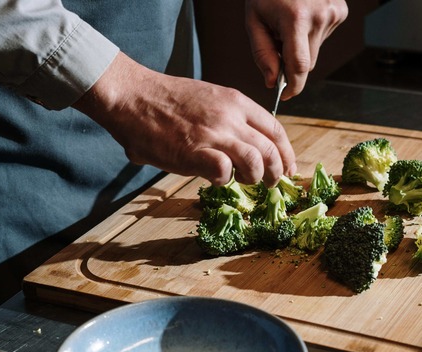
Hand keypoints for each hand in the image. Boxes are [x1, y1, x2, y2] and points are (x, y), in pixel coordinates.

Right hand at [73, 52, 296, 186]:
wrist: (133, 97)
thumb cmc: (165, 102)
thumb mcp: (208, 100)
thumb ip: (228, 120)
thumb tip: (241, 147)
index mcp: (236, 102)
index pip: (275, 130)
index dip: (286, 154)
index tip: (288, 169)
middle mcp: (230, 117)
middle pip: (271, 150)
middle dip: (276, 173)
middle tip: (270, 184)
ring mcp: (214, 134)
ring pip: (255, 163)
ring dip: (254, 179)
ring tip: (244, 182)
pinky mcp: (195, 152)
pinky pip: (224, 172)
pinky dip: (224, 181)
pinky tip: (214, 178)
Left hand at [245, 0, 347, 97]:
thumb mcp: (254, 20)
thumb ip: (262, 54)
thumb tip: (271, 81)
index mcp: (296, 18)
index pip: (300, 67)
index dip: (293, 86)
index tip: (285, 95)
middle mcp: (319, 16)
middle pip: (307, 63)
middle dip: (292, 63)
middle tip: (278, 43)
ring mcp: (333, 12)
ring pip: (315, 52)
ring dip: (302, 47)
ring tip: (291, 23)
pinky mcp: (340, 10)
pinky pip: (323, 37)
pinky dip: (311, 34)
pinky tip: (304, 16)